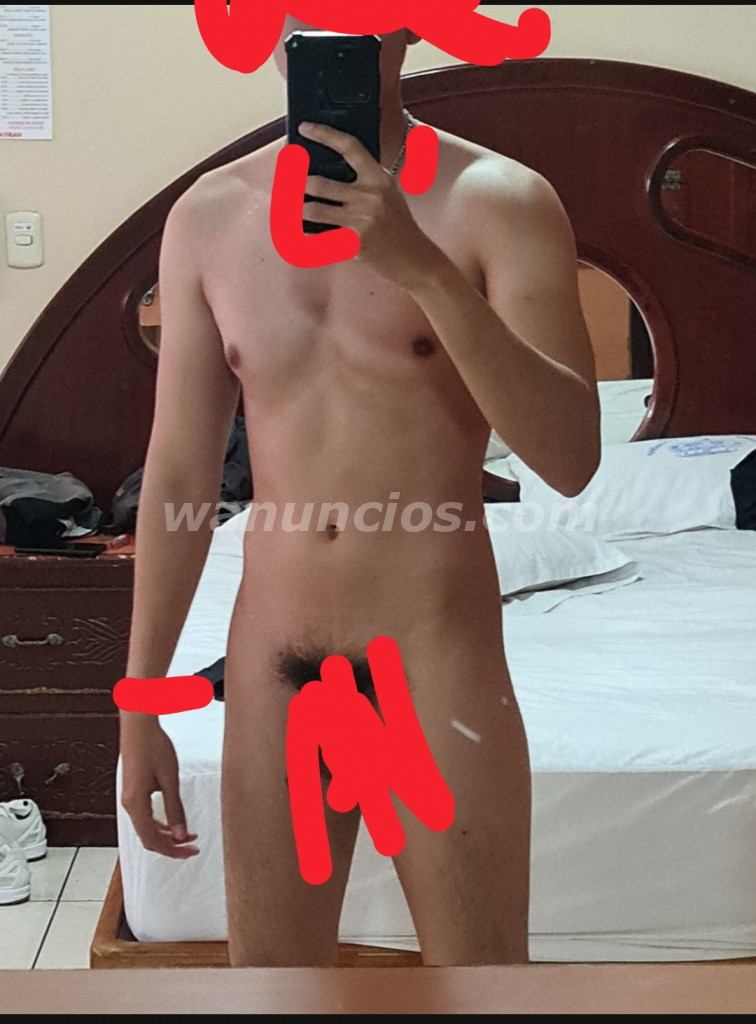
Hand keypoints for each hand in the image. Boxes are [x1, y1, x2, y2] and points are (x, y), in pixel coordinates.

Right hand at [120, 715, 198, 858]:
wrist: (139, 726)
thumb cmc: (153, 747)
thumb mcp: (169, 779)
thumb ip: (175, 809)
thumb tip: (181, 835)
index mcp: (136, 804)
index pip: (152, 840)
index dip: (172, 851)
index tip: (190, 852)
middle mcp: (130, 805)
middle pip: (149, 838)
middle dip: (171, 846)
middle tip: (192, 847)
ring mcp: (130, 798)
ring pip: (147, 827)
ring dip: (167, 835)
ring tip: (188, 835)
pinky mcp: (135, 790)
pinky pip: (146, 816)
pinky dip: (161, 823)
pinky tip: (174, 822)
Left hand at [297, 122, 439, 288]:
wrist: (415, 260)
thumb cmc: (400, 228)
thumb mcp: (389, 195)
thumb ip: (365, 182)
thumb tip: (331, 172)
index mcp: (378, 178)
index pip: (349, 147)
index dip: (324, 135)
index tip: (304, 128)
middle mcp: (369, 196)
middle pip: (319, 183)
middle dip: (295, 185)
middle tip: (282, 184)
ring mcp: (361, 220)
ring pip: (313, 211)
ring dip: (295, 211)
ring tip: (285, 210)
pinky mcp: (354, 243)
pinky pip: (320, 239)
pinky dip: (306, 238)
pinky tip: (298, 236)